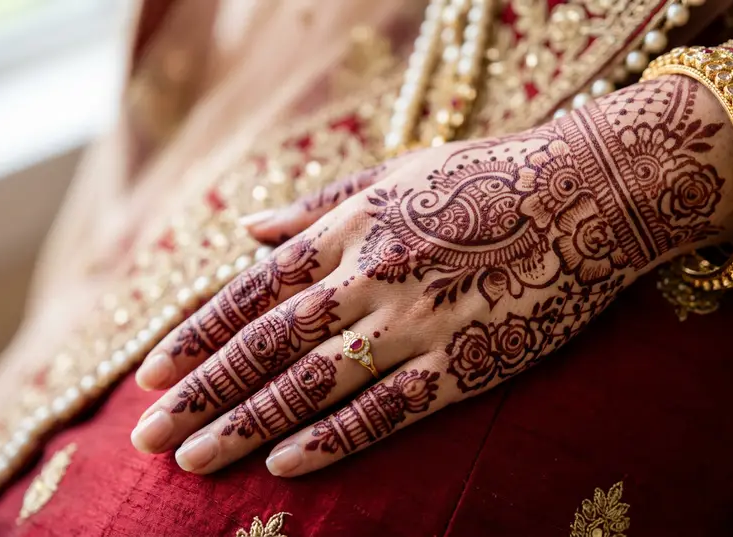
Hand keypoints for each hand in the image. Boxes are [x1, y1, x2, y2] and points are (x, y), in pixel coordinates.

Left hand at [129, 75, 732, 476]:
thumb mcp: (396, 171)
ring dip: (247, 426)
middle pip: (268, 345)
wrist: (587, 191)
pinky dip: (334, 437)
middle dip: (202, 393)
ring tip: (194, 462)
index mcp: (351, 229)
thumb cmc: (489, 175)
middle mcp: (371, 276)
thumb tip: (250, 229)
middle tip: (146, 438)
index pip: (253, 293)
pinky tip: (287, 464)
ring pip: (313, 384)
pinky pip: (387, 408)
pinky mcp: (465, 362)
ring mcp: (416, 323)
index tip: (151, 375)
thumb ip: (319, 204)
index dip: (198, 336)